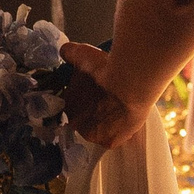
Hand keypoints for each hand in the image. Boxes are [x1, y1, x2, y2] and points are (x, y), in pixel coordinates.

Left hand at [61, 39, 148, 154]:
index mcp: (67, 104)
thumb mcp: (83, 54)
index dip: (87, 98)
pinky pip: (114, 138)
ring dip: (108, 121)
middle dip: (96, 111)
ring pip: (101, 130)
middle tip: (110, 99)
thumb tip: (65, 51)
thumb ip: (70, 53)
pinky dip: (121, 131)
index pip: (74, 105)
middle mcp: (76, 123)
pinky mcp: (109, 142)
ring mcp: (92, 135)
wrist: (127, 83)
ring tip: (120, 108)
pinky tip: (127, 119)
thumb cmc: (104, 69)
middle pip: (86, 119)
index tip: (97, 93)